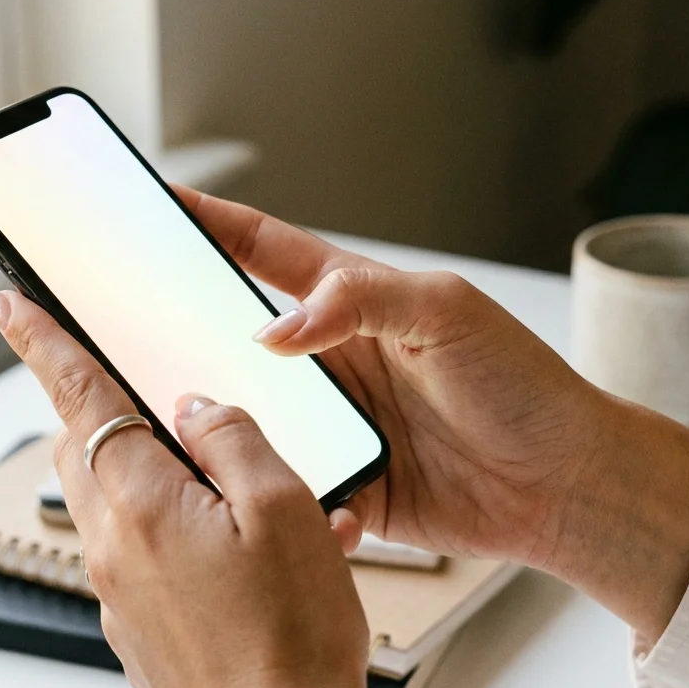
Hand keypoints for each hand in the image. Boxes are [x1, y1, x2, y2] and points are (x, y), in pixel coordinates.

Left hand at [0, 288, 371, 687]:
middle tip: (152, 395)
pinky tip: (248, 557)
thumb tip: (197, 406)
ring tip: (244, 496)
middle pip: (88, 450)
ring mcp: (119, 595)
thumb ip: (233, 439)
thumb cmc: (289, 644)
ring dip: (159, 478)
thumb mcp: (283, 510)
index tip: (4, 302)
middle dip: (105, 410)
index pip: (75, 395)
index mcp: (139, 503)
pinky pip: (145, 557)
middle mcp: (112, 549)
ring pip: (119, 505)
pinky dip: (180, 536)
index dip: (37, 339)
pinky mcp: (138, 630)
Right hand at [175, 186, 688, 639]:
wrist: (566, 486)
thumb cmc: (525, 387)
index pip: (263, 250)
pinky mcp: (338, 482)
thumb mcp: (449, 314)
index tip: (154, 201)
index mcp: (353, 303)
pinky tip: (221, 478)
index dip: (208, 223)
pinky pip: (275, 479)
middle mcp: (330, 360)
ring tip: (153, 403)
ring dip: (204, 409)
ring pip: (242, 411)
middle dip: (175, 320)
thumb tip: (275, 329)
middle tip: (122, 314)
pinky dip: (246, 480)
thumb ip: (362, 301)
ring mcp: (331, 423)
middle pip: (233, 333)